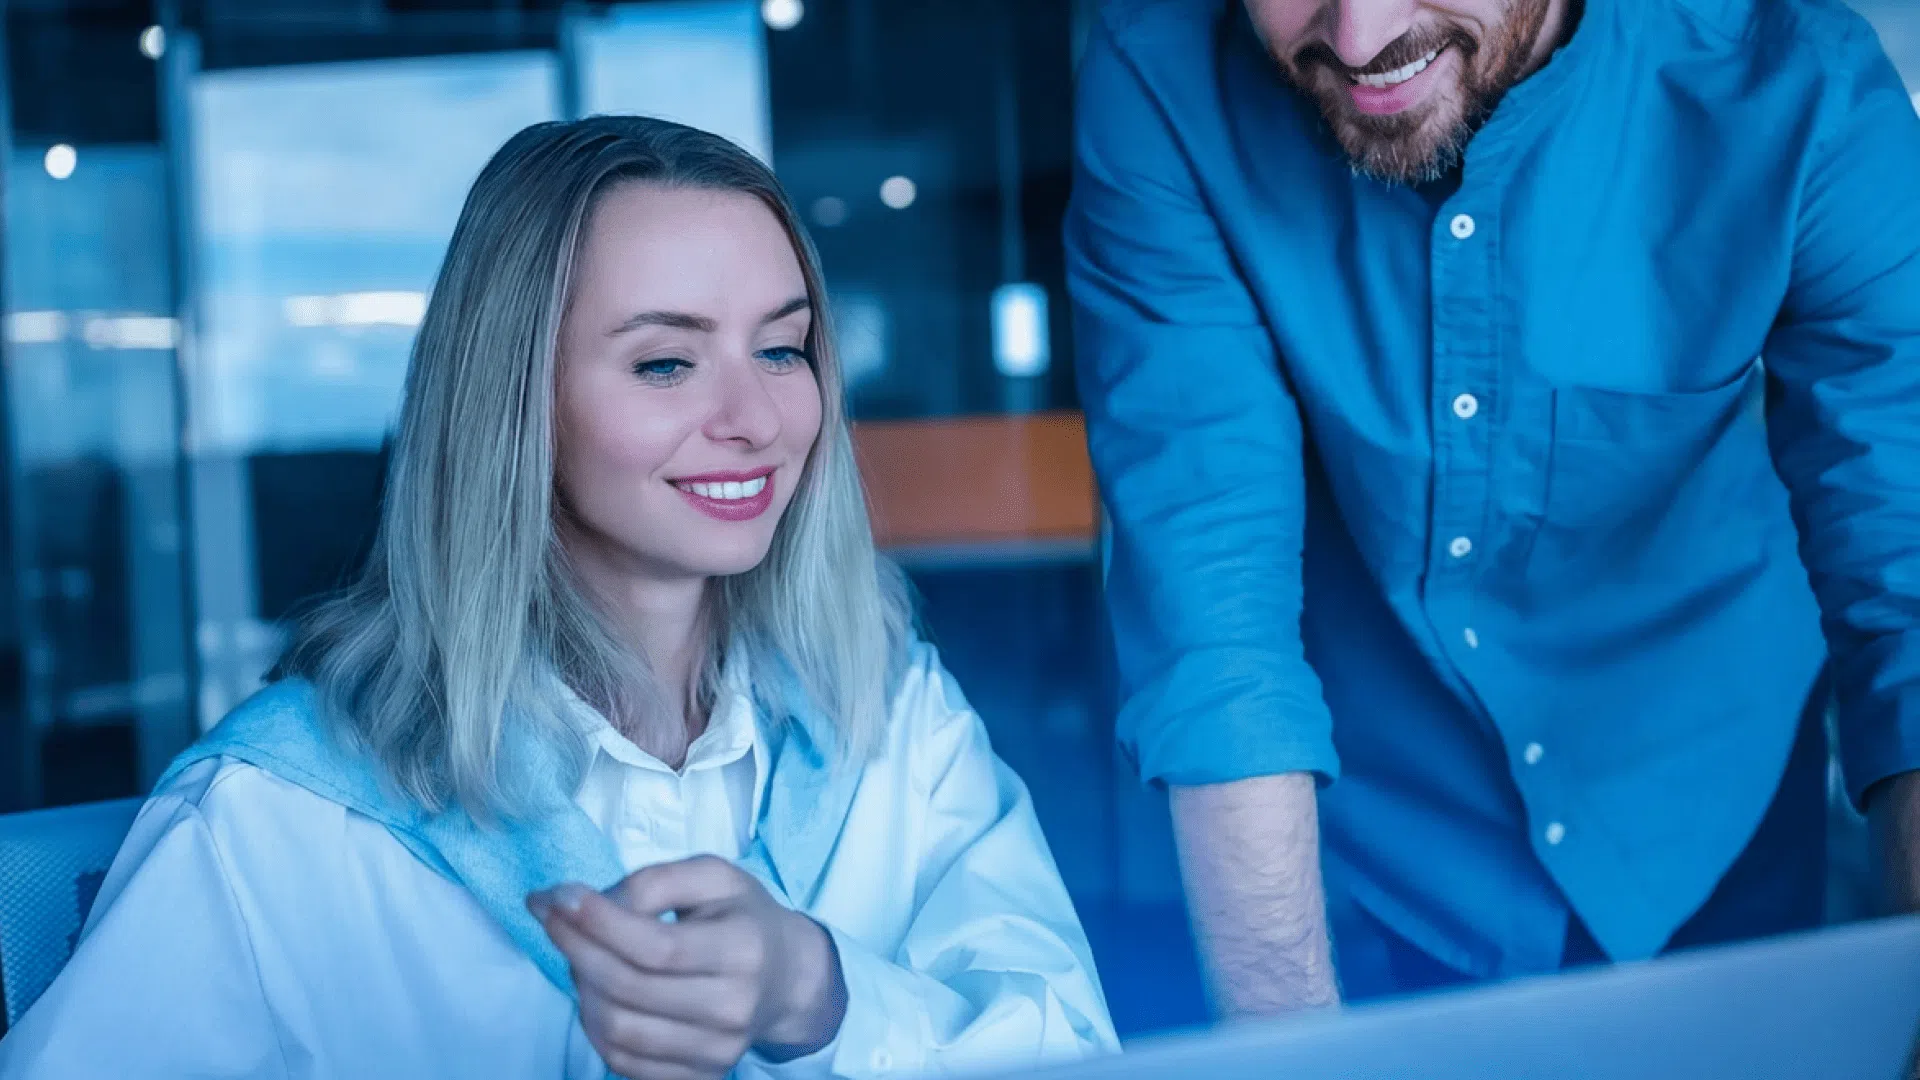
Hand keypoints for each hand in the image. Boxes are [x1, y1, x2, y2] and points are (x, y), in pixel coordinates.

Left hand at [529, 856, 846, 1079]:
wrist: (786, 976)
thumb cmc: (742, 917)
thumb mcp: (713, 876)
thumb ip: (655, 881)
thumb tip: (593, 907)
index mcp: (744, 949)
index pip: (656, 947)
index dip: (598, 924)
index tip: (558, 897)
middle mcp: (734, 1007)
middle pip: (629, 989)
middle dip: (576, 948)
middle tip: (552, 917)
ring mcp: (717, 1051)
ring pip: (618, 1029)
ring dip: (581, 987)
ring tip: (578, 953)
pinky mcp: (699, 1075)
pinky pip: (622, 1061)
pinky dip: (593, 1025)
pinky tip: (595, 990)